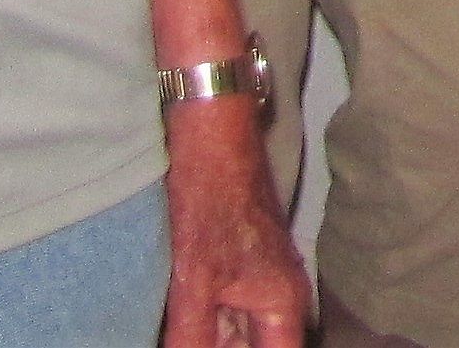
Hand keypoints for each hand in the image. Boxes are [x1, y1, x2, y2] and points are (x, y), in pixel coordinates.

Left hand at [161, 97, 309, 344]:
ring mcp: (262, 280)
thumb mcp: (193, 282)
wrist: (211, 133)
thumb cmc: (209, 199)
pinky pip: (226, 312)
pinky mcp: (241, 266)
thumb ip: (192, 338)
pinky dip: (204, 321)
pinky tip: (175, 319)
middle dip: (220, 347)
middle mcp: (281, 296)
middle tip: (182, 334)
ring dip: (209, 336)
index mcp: (283, 305)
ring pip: (239, 333)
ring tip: (178, 320)